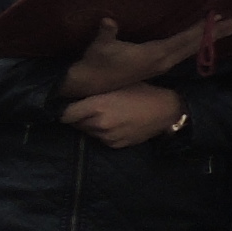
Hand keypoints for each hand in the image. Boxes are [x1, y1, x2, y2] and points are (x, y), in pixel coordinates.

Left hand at [62, 83, 181, 148]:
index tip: (65, 104)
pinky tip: (114, 123)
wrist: (168, 111)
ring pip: (87, 131)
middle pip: (75, 123)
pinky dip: (102, 132)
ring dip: (89, 124)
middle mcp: (98, 124)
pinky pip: (100, 138)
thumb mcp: (117, 85)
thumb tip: (75, 94)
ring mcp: (106, 137)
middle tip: (87, 106)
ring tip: (103, 114)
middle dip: (78, 115)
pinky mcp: (115, 145)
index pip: (65, 114)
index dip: (63, 109)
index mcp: (96, 107)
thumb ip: (95, 91)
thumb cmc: (143, 92)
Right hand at [64, 14, 222, 98]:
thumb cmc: (96, 62)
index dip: (202, 30)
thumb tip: (109, 21)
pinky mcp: (158, 66)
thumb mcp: (100, 46)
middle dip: (214, 34)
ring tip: (225, 29)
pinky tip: (202, 40)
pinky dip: (196, 44)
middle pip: (194, 45)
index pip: (184, 40)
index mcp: (155, 54)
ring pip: (191, 50)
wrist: (90, 83)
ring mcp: (162, 65)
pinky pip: (183, 53)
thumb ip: (107, 33)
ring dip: (208, 39)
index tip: (219, 20)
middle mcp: (164, 60)